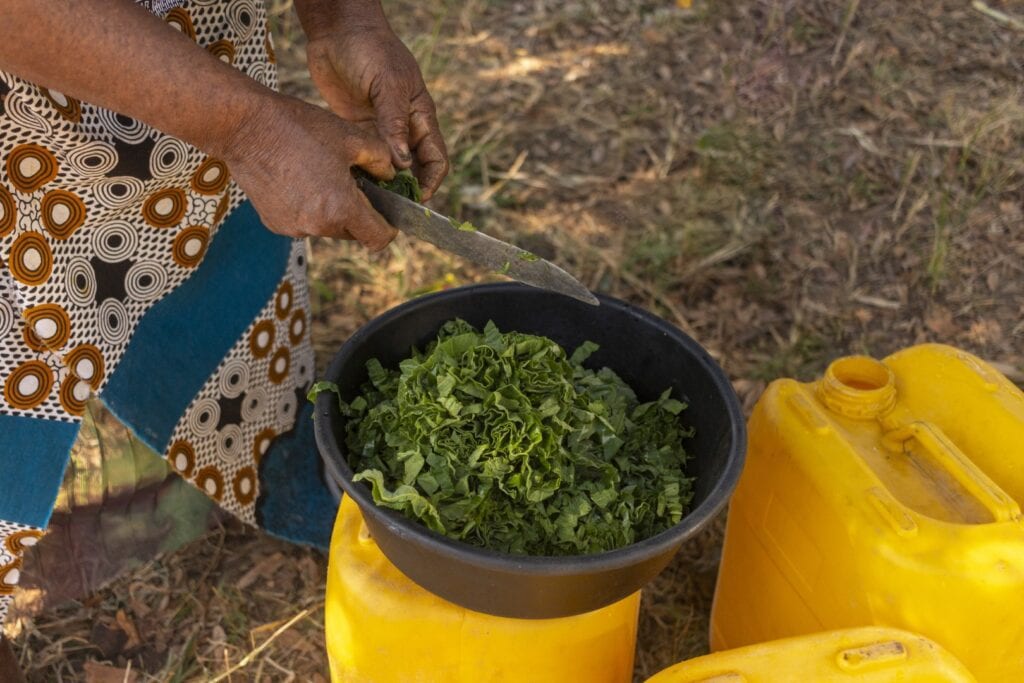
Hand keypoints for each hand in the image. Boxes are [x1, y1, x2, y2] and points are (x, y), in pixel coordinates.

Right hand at [222, 93, 397, 250]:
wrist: (244, 127)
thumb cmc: (299, 127)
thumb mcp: (352, 137)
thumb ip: (382, 161)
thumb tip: (392, 176)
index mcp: (340, 208)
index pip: (378, 238)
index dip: (389, 227)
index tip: (388, 211)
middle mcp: (316, 227)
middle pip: (354, 233)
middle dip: (361, 213)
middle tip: (355, 182)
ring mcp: (293, 228)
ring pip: (328, 227)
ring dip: (335, 210)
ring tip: (325, 176)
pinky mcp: (275, 224)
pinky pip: (305, 222)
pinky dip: (311, 208)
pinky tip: (302, 180)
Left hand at [304, 18, 448, 199]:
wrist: (338, 31)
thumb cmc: (370, 50)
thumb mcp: (387, 84)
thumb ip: (394, 123)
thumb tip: (402, 164)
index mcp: (421, 117)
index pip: (436, 159)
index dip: (430, 182)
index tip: (415, 200)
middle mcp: (404, 128)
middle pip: (413, 170)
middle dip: (406, 191)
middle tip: (389, 208)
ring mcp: (381, 130)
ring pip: (388, 168)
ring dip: (382, 184)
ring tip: (368, 200)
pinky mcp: (358, 129)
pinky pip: (365, 158)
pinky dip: (362, 172)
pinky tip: (351, 183)